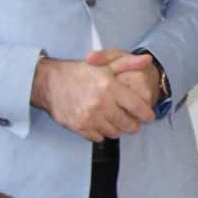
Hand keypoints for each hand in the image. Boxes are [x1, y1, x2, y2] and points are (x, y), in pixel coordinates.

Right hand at [32, 51, 157, 140]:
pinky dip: (102, 133)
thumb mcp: (105, 64)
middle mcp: (100, 103)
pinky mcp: (79, 127)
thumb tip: (147, 59)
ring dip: (118, 129)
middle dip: (133, 125)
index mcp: (109, 86)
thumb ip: (128, 63)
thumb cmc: (79, 73)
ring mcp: (89, 117)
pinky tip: (100, 123)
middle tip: (132, 121)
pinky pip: (99, 138)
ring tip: (115, 121)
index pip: (137, 107)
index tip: (148, 117)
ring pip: (114, 133)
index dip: (146, 114)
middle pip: (128, 124)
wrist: (49, 83)